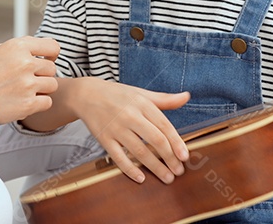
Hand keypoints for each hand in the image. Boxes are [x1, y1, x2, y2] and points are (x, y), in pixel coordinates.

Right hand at [0, 37, 59, 124]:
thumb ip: (20, 47)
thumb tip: (40, 46)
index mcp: (18, 47)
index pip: (53, 46)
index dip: (51, 54)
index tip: (46, 60)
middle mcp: (25, 64)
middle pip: (52, 68)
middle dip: (42, 74)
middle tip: (27, 80)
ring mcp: (27, 85)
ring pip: (52, 85)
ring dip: (42, 89)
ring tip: (25, 91)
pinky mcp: (28, 104)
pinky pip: (47, 102)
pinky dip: (39, 103)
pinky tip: (25, 101)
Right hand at [71, 77, 189, 183]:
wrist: (86, 94)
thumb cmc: (117, 95)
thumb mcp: (141, 93)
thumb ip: (164, 99)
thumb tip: (186, 97)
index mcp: (142, 104)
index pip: (164, 125)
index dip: (176, 142)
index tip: (185, 157)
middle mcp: (130, 116)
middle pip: (155, 140)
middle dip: (169, 158)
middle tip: (178, 171)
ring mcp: (116, 128)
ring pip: (139, 151)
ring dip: (155, 167)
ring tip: (167, 177)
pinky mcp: (104, 138)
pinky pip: (118, 157)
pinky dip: (129, 169)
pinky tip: (141, 178)